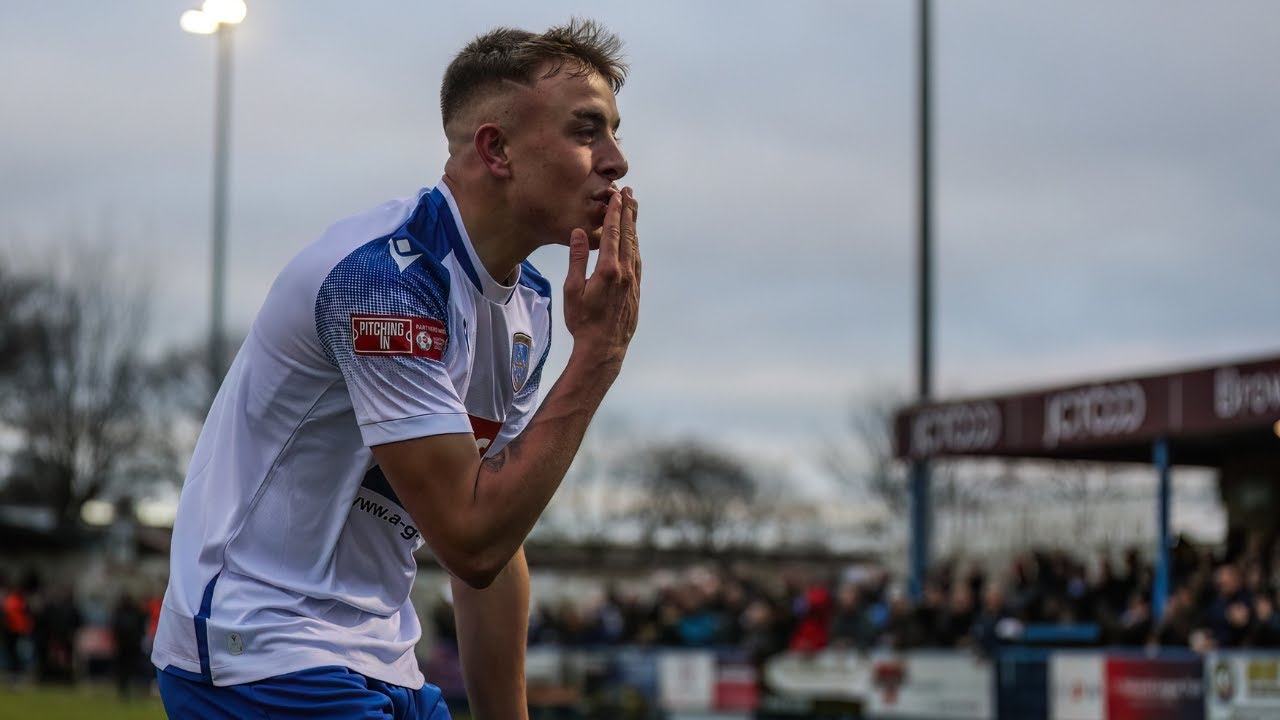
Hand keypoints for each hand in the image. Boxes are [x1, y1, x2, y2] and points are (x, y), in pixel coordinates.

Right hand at [563, 186, 640, 370]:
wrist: (604, 347)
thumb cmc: (583, 321)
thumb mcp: (572, 290)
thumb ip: (577, 259)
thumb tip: (580, 232)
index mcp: (609, 270)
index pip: (613, 234)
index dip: (615, 213)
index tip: (616, 196)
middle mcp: (625, 272)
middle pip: (628, 235)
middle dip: (628, 212)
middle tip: (629, 193)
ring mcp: (633, 281)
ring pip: (635, 246)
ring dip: (634, 226)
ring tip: (634, 209)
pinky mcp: (636, 290)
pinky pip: (638, 260)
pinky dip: (635, 245)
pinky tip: (634, 240)